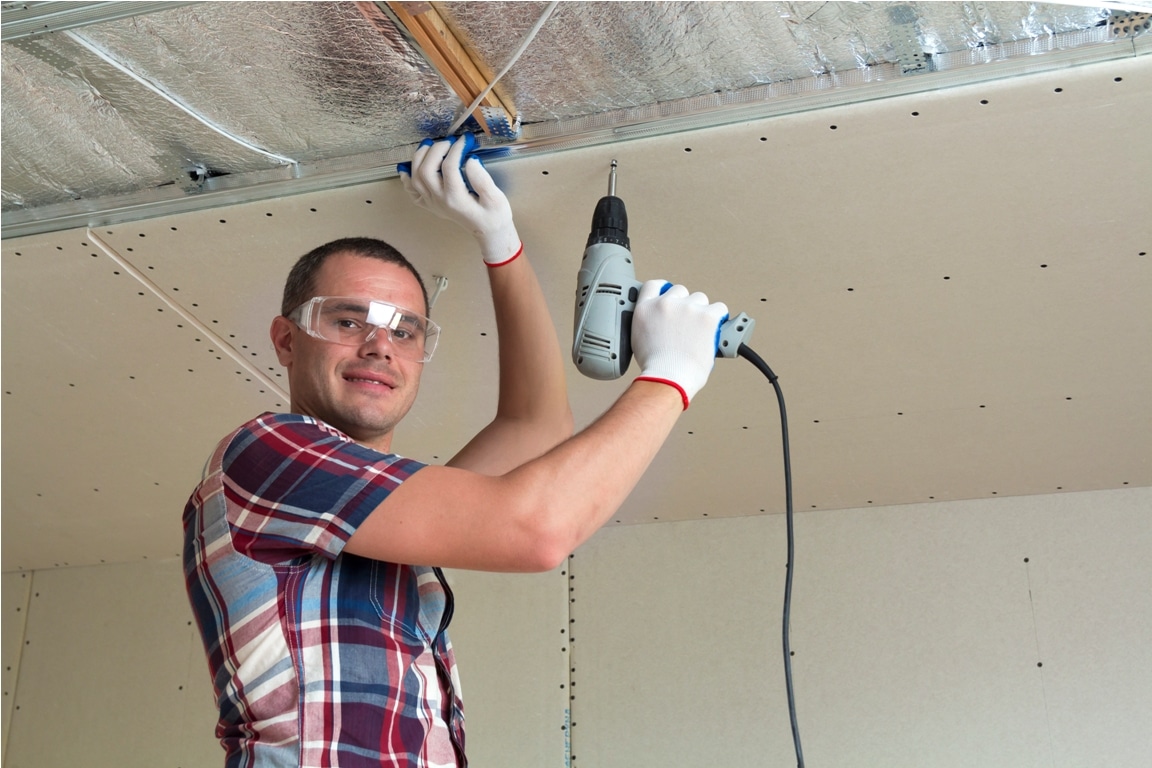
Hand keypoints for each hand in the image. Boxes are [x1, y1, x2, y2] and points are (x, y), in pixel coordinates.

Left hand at [400, 135, 521, 264]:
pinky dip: (407, 177)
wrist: (489, 232)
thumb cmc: (495, 215)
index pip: (449, 167)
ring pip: (415, 177)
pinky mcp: (430, 205)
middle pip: (426, 170)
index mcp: (456, 198)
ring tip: (431, 146)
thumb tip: (470, 159)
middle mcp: (440, 201)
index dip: (456, 149)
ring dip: (419, 158)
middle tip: (449, 141)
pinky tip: (410, 167)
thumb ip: (482, 179)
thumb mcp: (496, 198)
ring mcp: (432, 203)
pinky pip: (411, 191)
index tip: (466, 139)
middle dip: (435, 150)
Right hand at [632, 280, 728, 408]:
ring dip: (702, 311)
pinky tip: (715, 329)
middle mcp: (666, 303)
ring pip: (700, 299)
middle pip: (681, 291)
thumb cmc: (656, 367)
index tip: (671, 294)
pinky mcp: (707, 316)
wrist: (669, 378)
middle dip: (685, 304)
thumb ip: (650, 322)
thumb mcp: (639, 339)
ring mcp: (687, 308)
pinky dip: (719, 318)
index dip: (664, 288)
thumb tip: (662, 322)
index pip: (654, 285)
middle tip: (688, 324)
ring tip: (701, 331)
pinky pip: (720, 309)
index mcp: (646, 309)